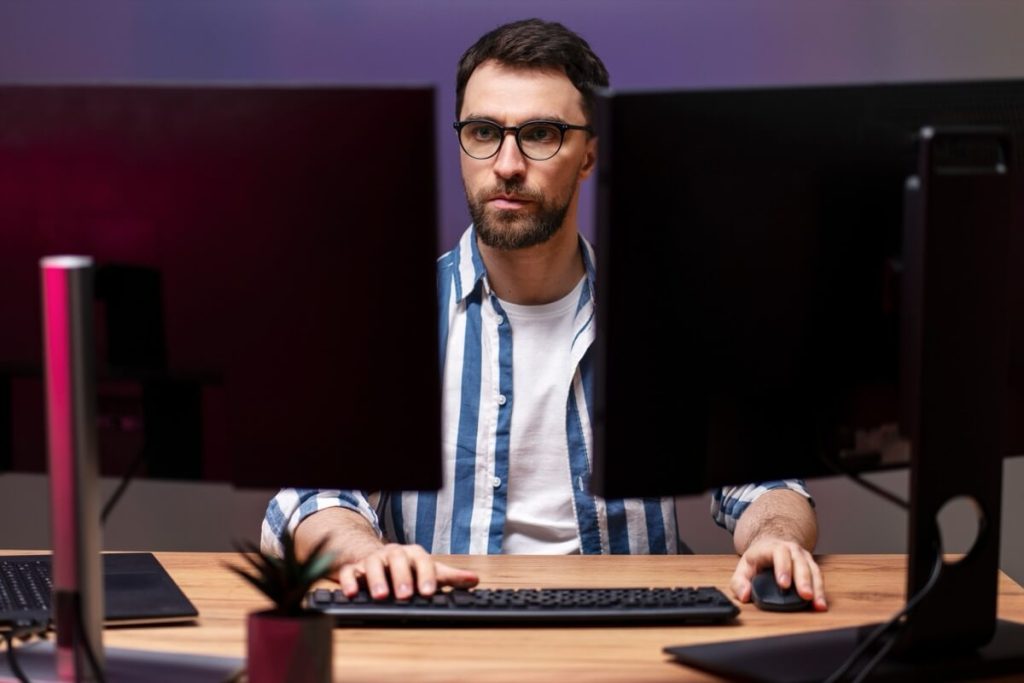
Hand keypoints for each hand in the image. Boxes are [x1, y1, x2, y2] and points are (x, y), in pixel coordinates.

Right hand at [337, 543, 478, 599]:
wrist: (375, 558)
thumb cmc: (406, 568)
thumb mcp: (429, 571)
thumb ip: (450, 577)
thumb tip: (474, 579)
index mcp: (412, 554)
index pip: (421, 560)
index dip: (425, 575)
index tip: (428, 591)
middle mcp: (392, 554)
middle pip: (397, 559)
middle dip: (401, 577)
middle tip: (405, 595)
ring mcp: (372, 560)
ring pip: (372, 564)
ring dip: (376, 579)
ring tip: (381, 596)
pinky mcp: (353, 569)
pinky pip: (348, 572)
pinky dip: (349, 582)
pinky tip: (351, 593)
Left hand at [730, 536, 826, 610]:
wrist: (772, 545)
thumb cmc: (758, 559)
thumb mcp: (743, 568)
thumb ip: (739, 582)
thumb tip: (744, 595)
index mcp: (771, 548)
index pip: (779, 553)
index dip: (783, 567)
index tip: (783, 584)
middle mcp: (790, 550)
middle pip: (799, 562)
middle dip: (803, 579)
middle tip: (805, 595)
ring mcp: (802, 557)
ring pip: (812, 569)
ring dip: (816, 587)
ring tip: (818, 604)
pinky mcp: (811, 565)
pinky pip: (818, 576)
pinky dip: (820, 590)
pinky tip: (821, 604)